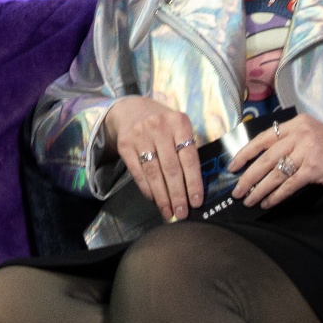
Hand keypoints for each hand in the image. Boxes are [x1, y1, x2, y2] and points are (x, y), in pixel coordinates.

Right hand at [104, 96, 201, 220]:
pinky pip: (138, 173)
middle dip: (178, 194)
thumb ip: (188, 149)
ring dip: (162, 196)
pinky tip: (154, 200)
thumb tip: (195, 186)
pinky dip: (147, 189)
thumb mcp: (179, 127)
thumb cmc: (163, 123)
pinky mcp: (125, 145)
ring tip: (169, 212)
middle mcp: (159, 127)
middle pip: (171, 168)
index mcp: (179, 122)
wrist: (131, 110)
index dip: (193, 181)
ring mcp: (140, 136)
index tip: (197, 201)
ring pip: (154, 173)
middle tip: (183, 213)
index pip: (189, 157)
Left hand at [230, 114, 322, 208]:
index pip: (263, 138)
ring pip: (274, 172)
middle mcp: (300, 133)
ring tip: (248, 200)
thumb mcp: (315, 136)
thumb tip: (267, 161)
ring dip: (258, 189)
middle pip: (265, 157)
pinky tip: (267, 202)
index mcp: (298, 123)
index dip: (245, 153)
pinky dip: (275, 195)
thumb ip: (294, 142)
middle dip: (247, 176)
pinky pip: (289, 184)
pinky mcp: (315, 168)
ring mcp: (307, 150)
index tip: (232, 166)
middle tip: (236, 190)